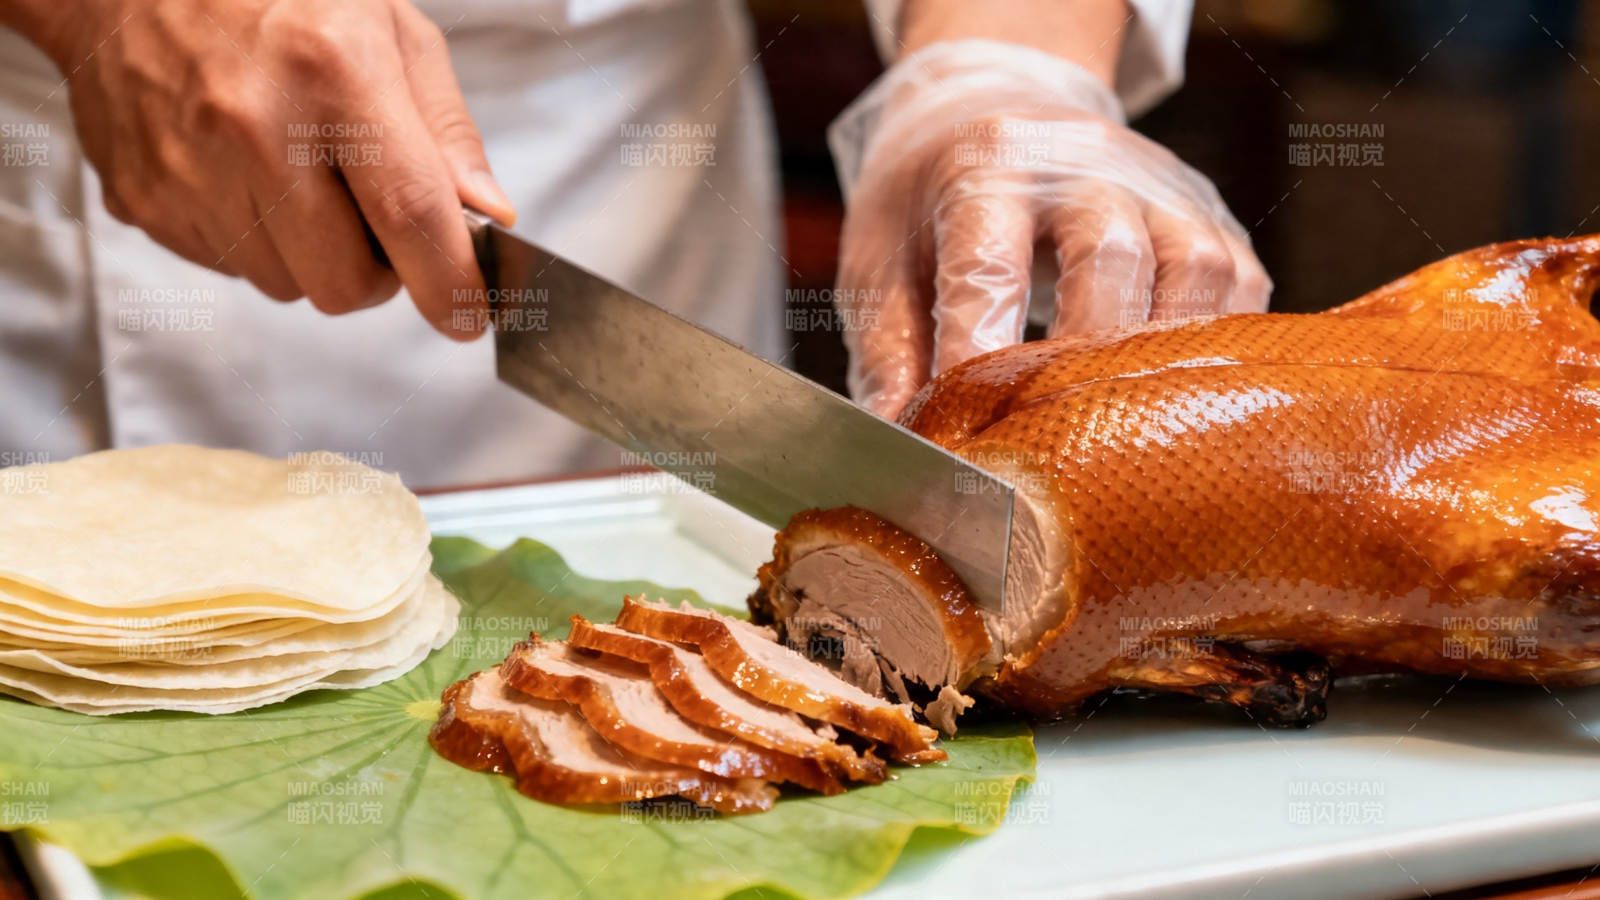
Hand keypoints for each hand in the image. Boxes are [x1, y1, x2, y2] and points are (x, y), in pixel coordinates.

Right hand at [30, 0, 514, 337]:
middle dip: (378, 274)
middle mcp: (255, 127)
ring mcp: (189, 170)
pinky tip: (250, 177)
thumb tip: (487, 218)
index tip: (469, 314)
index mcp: (331, 72)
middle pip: (344, 282)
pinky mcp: (145, 201)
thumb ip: (447, 130)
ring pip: (287, 285)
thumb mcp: (389, 29)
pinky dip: (259, 241)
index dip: (450, 282)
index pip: (410, 215)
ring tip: (304, 179)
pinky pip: (231, 268)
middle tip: (378, 223)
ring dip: (314, 256)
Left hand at [831, 40, 1271, 417]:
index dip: (981, 353)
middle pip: (1108, 257)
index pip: (989, 264)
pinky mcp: (1209, 214)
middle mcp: (1083, 165)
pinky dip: (1215, 350)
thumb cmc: (929, 203)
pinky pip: (1239, 286)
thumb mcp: (881, 261)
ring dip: (1161, 364)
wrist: (992, 107)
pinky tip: (1172, 401)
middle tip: (1050, 446)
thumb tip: (902, 446)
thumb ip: (888, 355)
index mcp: (986, 167)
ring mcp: (1159, 186)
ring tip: (1121, 435)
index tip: (967, 434)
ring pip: (1193, 271)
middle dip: (1081, 362)